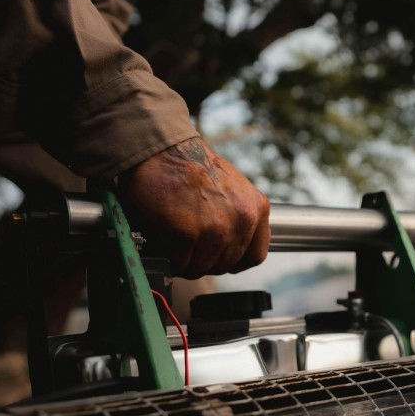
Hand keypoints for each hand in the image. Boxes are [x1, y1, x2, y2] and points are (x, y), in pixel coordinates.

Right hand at [117, 137, 269, 277]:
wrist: (158, 148)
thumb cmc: (188, 166)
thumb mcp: (231, 188)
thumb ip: (238, 216)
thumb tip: (232, 248)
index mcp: (256, 207)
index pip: (255, 256)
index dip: (233, 260)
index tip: (217, 255)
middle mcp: (244, 219)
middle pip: (225, 265)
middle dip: (204, 259)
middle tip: (186, 244)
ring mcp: (220, 227)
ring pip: (202, 268)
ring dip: (184, 260)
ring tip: (174, 240)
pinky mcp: (193, 233)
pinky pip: (181, 263)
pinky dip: (169, 257)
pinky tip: (164, 238)